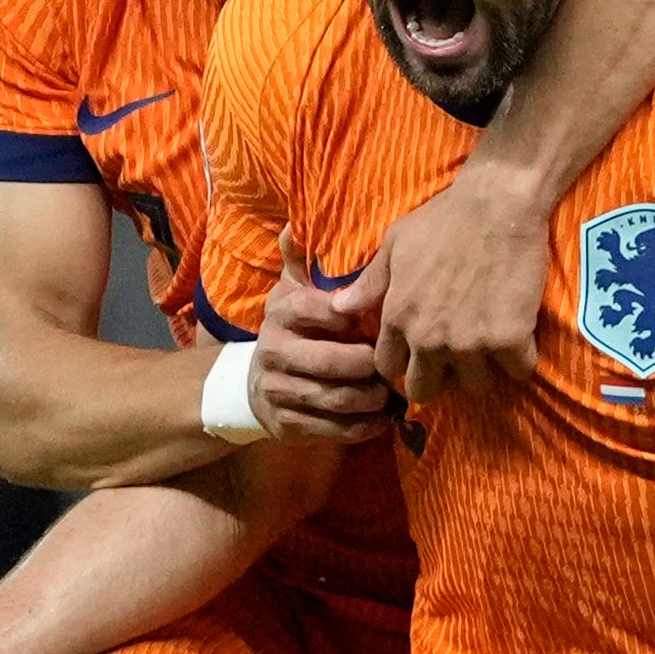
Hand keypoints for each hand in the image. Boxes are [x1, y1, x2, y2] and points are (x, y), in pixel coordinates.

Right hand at [248, 229, 391, 442]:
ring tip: (396, 392)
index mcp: (280, 314)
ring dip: (372, 398)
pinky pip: (333, 429)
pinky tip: (385, 417)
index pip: (313, 309)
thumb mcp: (291, 293)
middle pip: (328, 362)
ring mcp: (278, 390)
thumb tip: (294, 225)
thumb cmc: (293, 331)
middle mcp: (273, 351)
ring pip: (334, 398)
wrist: (257, 386)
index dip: (346, 315)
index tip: (373, 320)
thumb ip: (299, 262)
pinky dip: (365, 426)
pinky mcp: (287, 424)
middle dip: (367, 365)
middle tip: (395, 363)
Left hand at [334, 166, 546, 401]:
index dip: (403, 362)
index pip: (388, 368)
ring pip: (475, 386)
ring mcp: (470, 343)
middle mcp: (429, 338)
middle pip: (425, 391)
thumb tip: (338, 308)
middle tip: (455, 358)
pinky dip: (521, 359)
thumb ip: (369, 284)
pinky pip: (518, 372)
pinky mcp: (510, 340)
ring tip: (489, 344)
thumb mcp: (394, 245)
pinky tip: (520, 337)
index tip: (418, 353)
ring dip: (483, 369)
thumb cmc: (443, 219)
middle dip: (438, 379)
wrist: (497, 205)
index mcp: (398, 317)